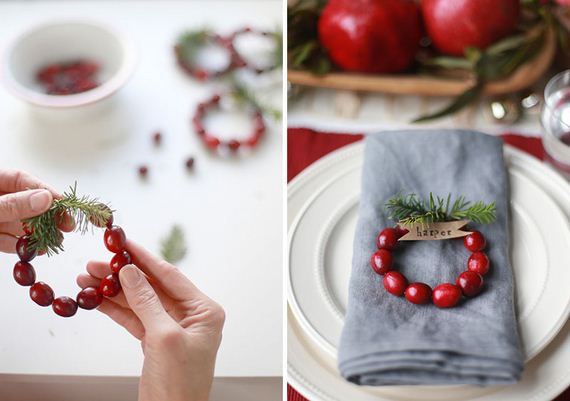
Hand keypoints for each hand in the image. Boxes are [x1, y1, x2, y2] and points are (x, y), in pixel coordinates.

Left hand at [0, 170, 73, 252]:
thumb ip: (12, 204)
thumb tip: (45, 199)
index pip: (20, 178)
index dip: (43, 189)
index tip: (63, 202)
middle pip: (24, 201)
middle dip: (46, 214)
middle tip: (67, 224)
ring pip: (17, 222)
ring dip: (38, 232)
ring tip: (56, 240)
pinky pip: (6, 238)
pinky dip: (21, 244)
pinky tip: (36, 248)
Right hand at [77, 241, 224, 400]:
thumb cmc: (180, 384)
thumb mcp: (164, 337)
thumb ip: (147, 302)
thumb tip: (130, 272)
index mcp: (205, 310)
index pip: (170, 276)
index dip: (145, 258)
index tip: (124, 243)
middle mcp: (191, 315)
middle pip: (152, 286)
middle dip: (123, 275)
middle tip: (95, 263)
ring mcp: (172, 328)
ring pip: (139, 301)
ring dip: (114, 290)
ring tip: (86, 278)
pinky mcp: (156, 341)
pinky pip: (134, 318)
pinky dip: (115, 308)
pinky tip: (96, 298)